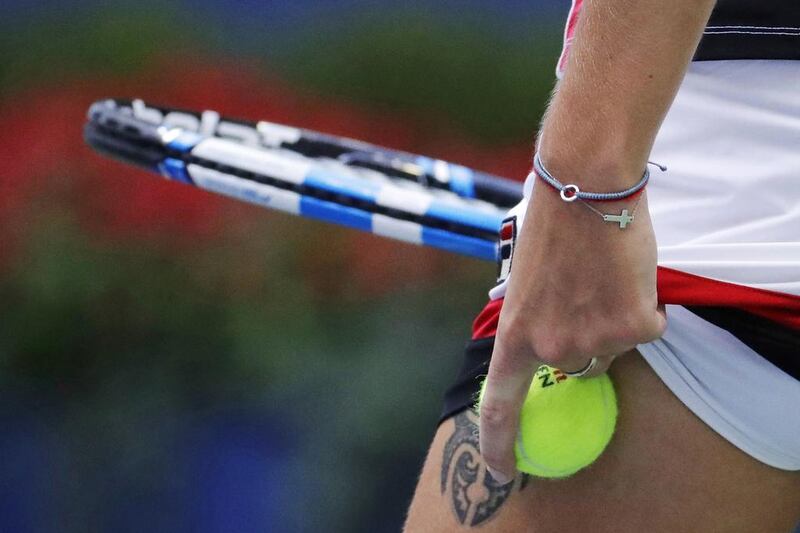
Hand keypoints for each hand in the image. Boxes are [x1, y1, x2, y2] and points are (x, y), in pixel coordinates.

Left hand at [478, 183, 665, 482]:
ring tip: (603, 273)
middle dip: (584, 338)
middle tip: (584, 293)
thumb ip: (534, 321)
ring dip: (614, 318)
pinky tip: (628, 272)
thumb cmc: (549, 225)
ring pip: (613, 346)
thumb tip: (547, 346)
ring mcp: (594, 340)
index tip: (504, 471)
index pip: (498, 405)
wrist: (585, 186)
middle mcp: (551, 347)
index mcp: (514, 335)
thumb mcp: (524, 281)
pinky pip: (646, 328)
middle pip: (576, 366)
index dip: (499, 444)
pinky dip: (644, 306)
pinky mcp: (634, 326)